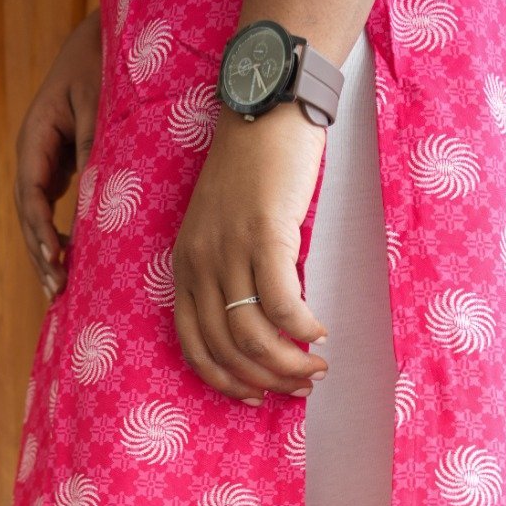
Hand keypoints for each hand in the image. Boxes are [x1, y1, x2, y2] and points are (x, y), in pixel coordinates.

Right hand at [13, 11, 100, 299]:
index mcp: (34, 137)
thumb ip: (92, 155)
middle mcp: (32, 153)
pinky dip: (58, 235)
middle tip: (56, 291)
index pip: (30, 193)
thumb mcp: (98, 110)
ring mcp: (43, 162)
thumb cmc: (100, 69)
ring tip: (58, 288)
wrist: (100, 43)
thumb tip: (93, 207)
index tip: (56, 258)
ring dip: (45, 251)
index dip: (41, 229)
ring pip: (36, 215)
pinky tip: (68, 263)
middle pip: (27, 212)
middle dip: (40, 252)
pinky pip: (51, 208)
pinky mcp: (57, 168)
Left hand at [172, 103, 330, 402]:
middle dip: (266, 381)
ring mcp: (229, 249)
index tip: (255, 398)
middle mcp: (200, 262)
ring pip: (253, 334)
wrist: (265, 107)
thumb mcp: (223, 228)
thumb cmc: (252, 168)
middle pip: (227, 349)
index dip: (225, 382)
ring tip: (316, 369)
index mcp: (185, 265)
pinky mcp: (264, 234)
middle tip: (300, 389)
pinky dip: (302, 329)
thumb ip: (231, 274)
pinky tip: (320, 334)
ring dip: (288, 364)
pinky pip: (282, 303)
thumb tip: (264, 327)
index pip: (194, 346)